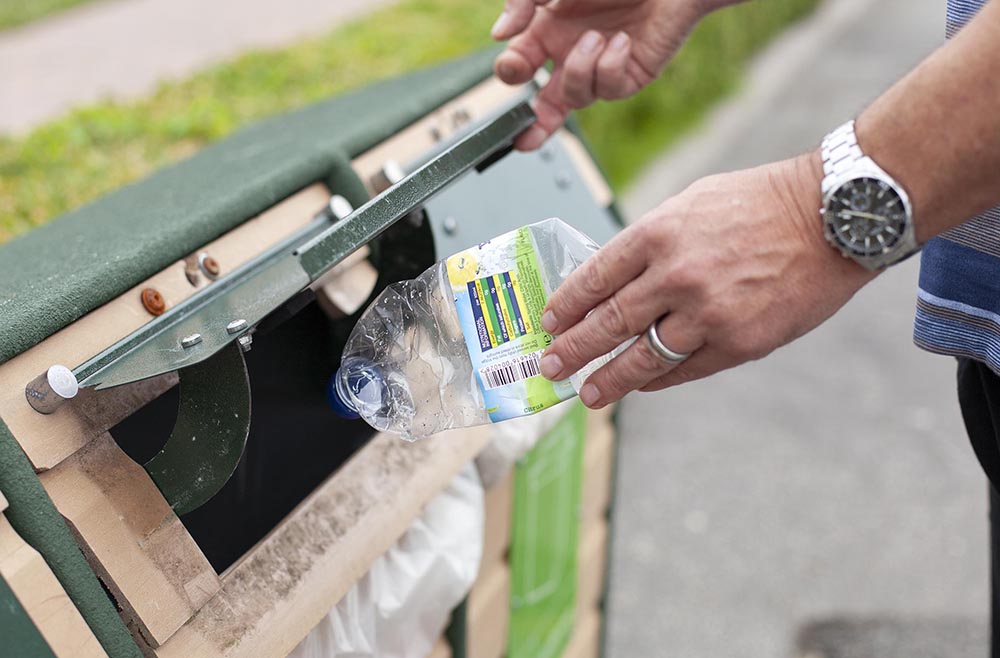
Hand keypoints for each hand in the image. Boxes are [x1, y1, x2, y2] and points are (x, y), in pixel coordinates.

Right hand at [491, 0, 717, 149]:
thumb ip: (523, 2)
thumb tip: (501, 35)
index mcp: (549, 30)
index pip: (519, 64)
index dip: (511, 71)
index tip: (517, 66)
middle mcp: (572, 52)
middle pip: (545, 104)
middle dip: (533, 124)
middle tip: (524, 136)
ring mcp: (601, 67)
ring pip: (575, 97)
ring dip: (580, 70)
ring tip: (597, 37)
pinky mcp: (630, 75)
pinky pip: (609, 89)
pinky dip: (611, 66)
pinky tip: (622, 41)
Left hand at [537, 154, 877, 407]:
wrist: (832, 218)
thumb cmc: (759, 204)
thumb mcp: (691, 203)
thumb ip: (650, 242)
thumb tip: (613, 280)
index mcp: (657, 234)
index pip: (594, 278)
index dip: (565, 305)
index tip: (548, 322)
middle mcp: (675, 275)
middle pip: (608, 323)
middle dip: (573, 350)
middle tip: (550, 367)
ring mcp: (707, 313)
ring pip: (642, 357)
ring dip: (609, 380)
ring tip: (587, 394)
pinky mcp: (739, 342)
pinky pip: (685, 369)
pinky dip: (657, 380)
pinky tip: (639, 385)